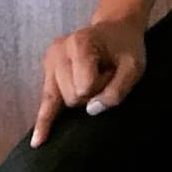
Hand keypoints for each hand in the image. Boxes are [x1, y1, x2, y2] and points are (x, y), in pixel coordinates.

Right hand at [30, 15, 146, 146]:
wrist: (115, 28)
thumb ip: (117, 90)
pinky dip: (43, 122)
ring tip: (93, 77)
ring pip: (61, 102)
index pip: (85, 86)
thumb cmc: (126, 48)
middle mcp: (58, 51)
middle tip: (105, 74)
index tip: (112, 72)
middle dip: (91, 94)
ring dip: (81, 97)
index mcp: (80, 43)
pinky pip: (45, 102)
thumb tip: (91, 111)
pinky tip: (38, 142)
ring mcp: (50, 61)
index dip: (102, 87)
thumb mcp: (134, 66)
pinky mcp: (47, 73)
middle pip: (72, 96)